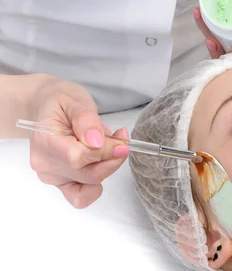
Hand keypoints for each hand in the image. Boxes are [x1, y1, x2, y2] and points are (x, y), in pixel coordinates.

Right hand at [28, 76, 129, 208]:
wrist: (45, 106)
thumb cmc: (60, 100)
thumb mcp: (75, 100)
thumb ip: (87, 120)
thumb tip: (98, 143)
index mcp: (44, 140)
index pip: (77, 157)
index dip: (105, 150)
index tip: (121, 137)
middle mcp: (45, 164)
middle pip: (87, 174)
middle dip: (113, 157)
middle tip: (121, 137)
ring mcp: (52, 176)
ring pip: (89, 183)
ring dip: (108, 166)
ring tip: (111, 144)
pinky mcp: (60, 183)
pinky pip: (80, 196)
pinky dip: (96, 184)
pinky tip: (102, 162)